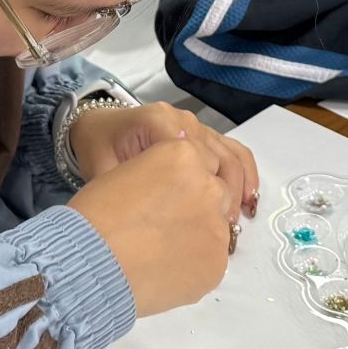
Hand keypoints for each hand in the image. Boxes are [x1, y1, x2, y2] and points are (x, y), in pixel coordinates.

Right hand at [68, 140, 233, 316]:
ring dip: (197, 236)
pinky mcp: (217, 262)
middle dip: (196, 208)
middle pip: (216, 194)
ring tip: (162, 252)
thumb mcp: (127, 174)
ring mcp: (216, 226)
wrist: (88, 262)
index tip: (166, 200)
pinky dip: (194, 265)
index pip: (200, 164)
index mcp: (182, 153)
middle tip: (163, 227)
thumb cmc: (96, 214)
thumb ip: (160, 176)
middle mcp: (208, 184)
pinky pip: (212, 261)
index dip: (183, 184)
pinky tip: (166, 270)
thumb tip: (175, 192)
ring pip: (216, 229)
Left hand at [69, 102, 258, 229]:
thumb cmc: (98, 150)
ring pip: (230, 153)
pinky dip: (244, 172)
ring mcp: (194, 124)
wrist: (99, 128)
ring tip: (243, 216)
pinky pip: (230, 149)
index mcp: (156, 122)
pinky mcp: (201, 133)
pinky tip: (249, 198)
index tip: (209, 222)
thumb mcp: (103, 172)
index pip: (193, 156)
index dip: (205, 189)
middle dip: (228, 193)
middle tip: (227, 229)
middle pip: (219, 155)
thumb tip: (156, 224)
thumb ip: (127, 189)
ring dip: (241, 185)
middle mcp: (181, 119)